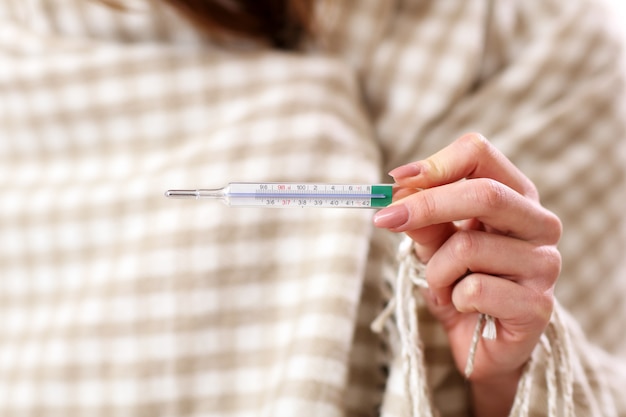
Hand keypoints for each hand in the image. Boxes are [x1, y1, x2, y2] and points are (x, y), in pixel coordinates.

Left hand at [373, 133, 561, 415]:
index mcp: (515, 195)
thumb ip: (421, 219)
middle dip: (426, 206)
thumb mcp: (434, 245)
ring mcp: (545, 264)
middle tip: (385, 219)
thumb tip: (396, 194)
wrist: (482, 343)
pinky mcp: (538, 305)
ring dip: (436, 270)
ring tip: (443, 285)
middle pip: (485, 194)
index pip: (479, 154)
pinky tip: (464, 306)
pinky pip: (475, 290)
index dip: (434, 164)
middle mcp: (539, 224)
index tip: (394, 181)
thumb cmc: (460, 282)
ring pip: (469, 247)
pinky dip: (453, 299)